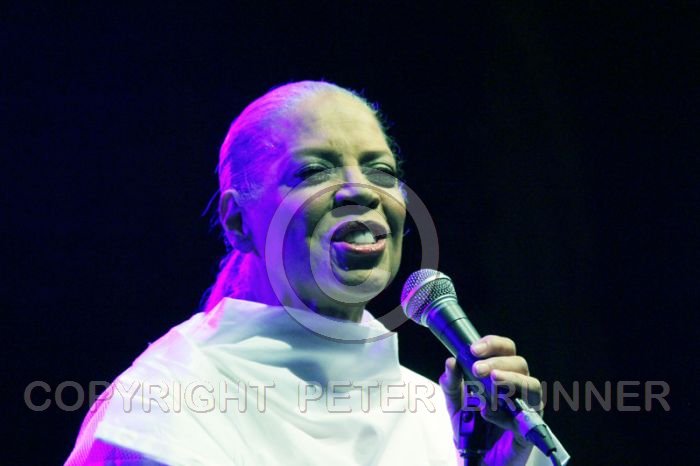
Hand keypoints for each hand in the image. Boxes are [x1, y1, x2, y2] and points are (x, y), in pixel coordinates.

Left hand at [439, 335, 542, 464]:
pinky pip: (526, 415)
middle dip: (498, 362)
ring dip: (510, 379)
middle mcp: (517, 388)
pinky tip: (488, 414)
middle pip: (520, 362)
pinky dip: (505, 412)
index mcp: (501, 375)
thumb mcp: (454, 404)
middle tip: (477, 369)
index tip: (473, 349)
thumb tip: (450, 362)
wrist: (477, 461)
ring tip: (492, 382)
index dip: (493, 344)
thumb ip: (451, 384)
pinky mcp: (529, 428)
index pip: (505, 350)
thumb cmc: (471, 429)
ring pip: (531, 384)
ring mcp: (526, 407)